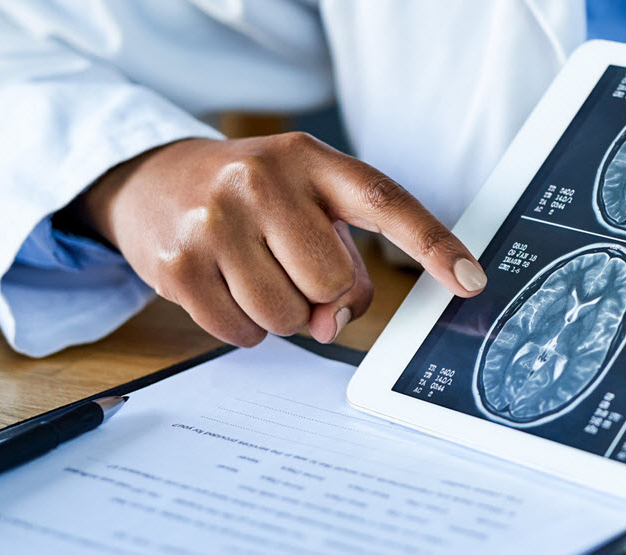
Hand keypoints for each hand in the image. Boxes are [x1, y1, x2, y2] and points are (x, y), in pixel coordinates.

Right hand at [69, 132, 485, 345]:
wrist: (154, 181)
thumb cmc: (253, 200)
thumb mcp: (307, 205)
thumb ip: (344, 263)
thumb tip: (330, 325)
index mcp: (310, 160)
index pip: (384, 202)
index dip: (433, 245)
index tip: (471, 281)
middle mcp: (261, 180)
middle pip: (332, 281)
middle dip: (323, 293)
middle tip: (292, 268)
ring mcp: (214, 220)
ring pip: (288, 315)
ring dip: (282, 314)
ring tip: (255, 273)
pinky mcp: (177, 263)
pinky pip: (242, 332)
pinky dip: (245, 327)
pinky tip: (227, 288)